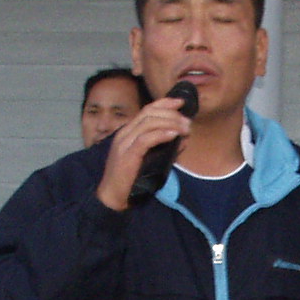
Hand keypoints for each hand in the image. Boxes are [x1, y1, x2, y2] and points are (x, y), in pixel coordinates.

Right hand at [94, 95, 193, 211]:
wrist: (112, 196)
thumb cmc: (131, 180)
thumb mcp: (150, 160)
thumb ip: (166, 148)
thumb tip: (184, 138)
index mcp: (128, 132)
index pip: (146, 110)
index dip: (164, 103)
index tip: (181, 103)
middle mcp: (125, 133)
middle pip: (149, 113)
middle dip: (171, 113)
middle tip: (187, 121)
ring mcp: (124, 143)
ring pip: (148, 123)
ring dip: (170, 123)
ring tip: (185, 129)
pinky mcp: (127, 155)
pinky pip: (145, 139)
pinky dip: (161, 134)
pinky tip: (174, 135)